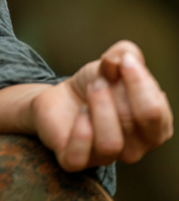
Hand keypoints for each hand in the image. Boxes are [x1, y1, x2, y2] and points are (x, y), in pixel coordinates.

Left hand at [31, 40, 172, 170]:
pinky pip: (80, 155)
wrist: (60, 98)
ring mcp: (105, 158)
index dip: (139, 81)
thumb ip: (127, 54)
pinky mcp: (74, 160)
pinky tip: (79, 113)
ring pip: (110, 143)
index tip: (123, 61)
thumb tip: (126, 58)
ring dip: (99, 108)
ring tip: (91, 89)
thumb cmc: (94, 85)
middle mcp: (135, 149)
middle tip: (102, 76)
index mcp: (153, 128)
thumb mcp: (113, 63)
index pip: (155, 112)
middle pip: (134, 126)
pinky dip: (79, 131)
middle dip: (118, 91)